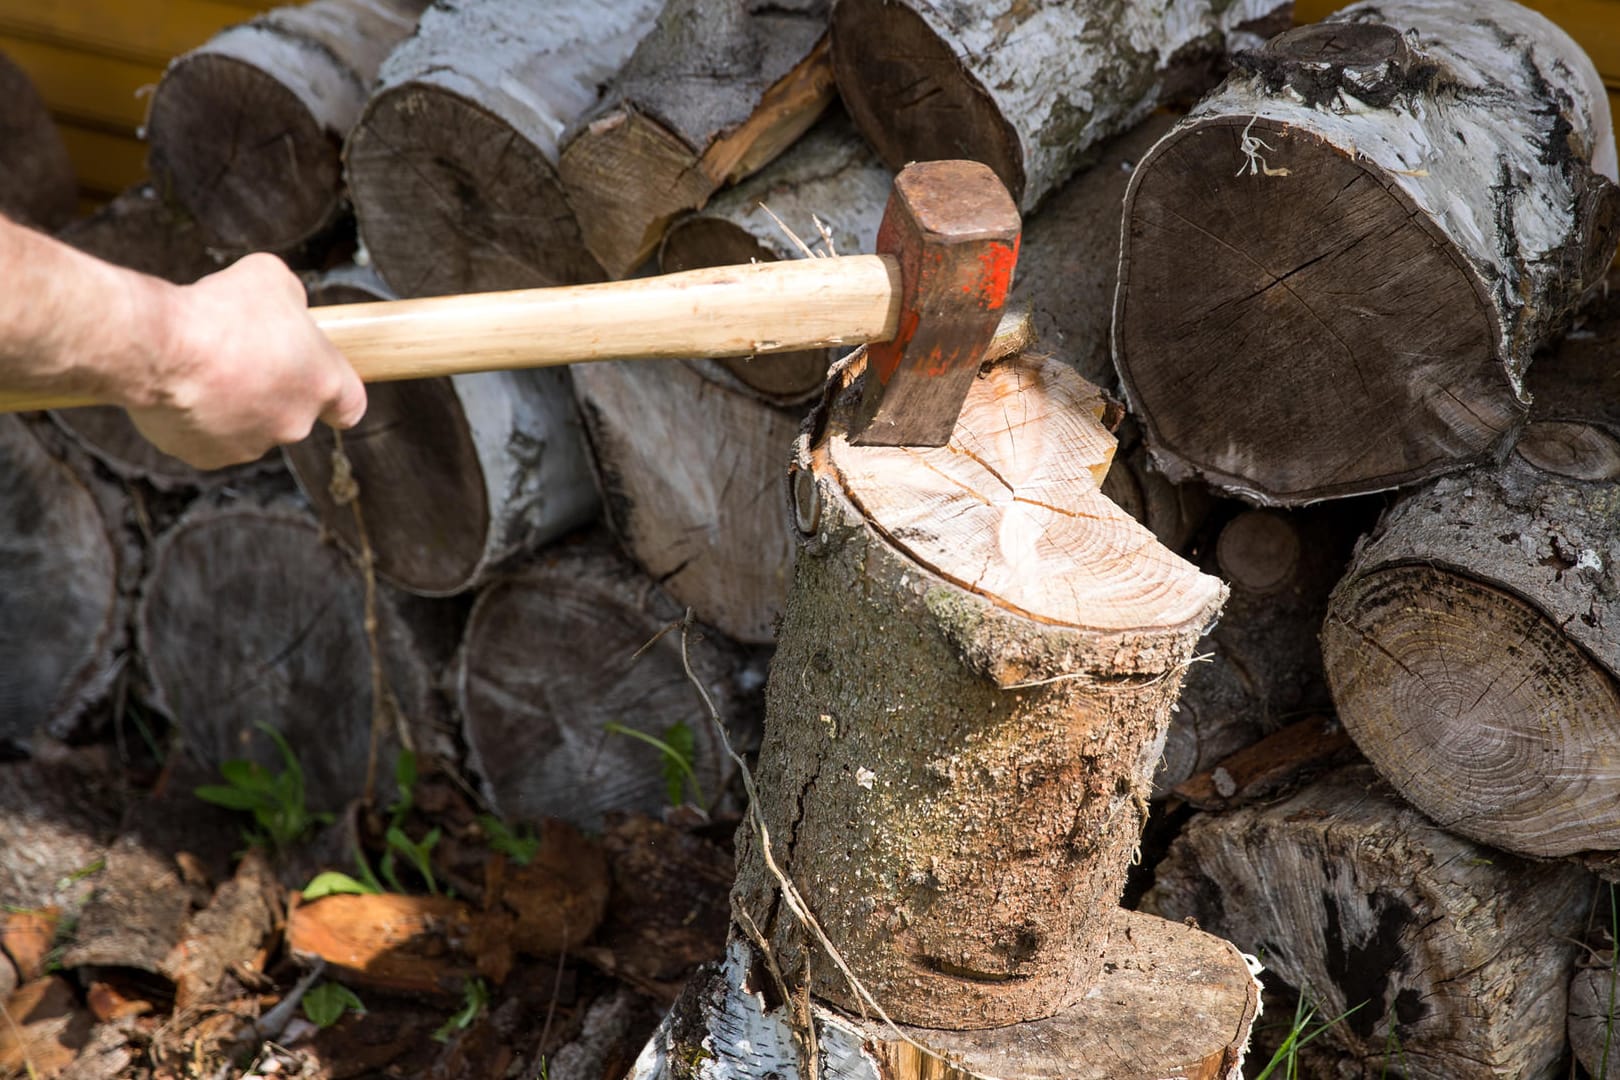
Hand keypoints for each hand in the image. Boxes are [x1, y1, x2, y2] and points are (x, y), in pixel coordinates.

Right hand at [127, 253, 365, 468]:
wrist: (158, 348)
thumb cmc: (221, 311)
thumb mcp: (272, 278)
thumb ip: (291, 300)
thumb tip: (286, 307)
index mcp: (324, 384)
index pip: (351, 405)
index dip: (335, 393)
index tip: (318, 380)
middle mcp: (294, 424)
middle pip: (291, 408)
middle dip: (272, 385)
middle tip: (241, 352)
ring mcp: (250, 445)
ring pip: (248, 423)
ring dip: (234, 400)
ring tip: (205, 364)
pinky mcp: (206, 456)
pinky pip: (207, 435)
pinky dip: (197, 415)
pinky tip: (182, 385)